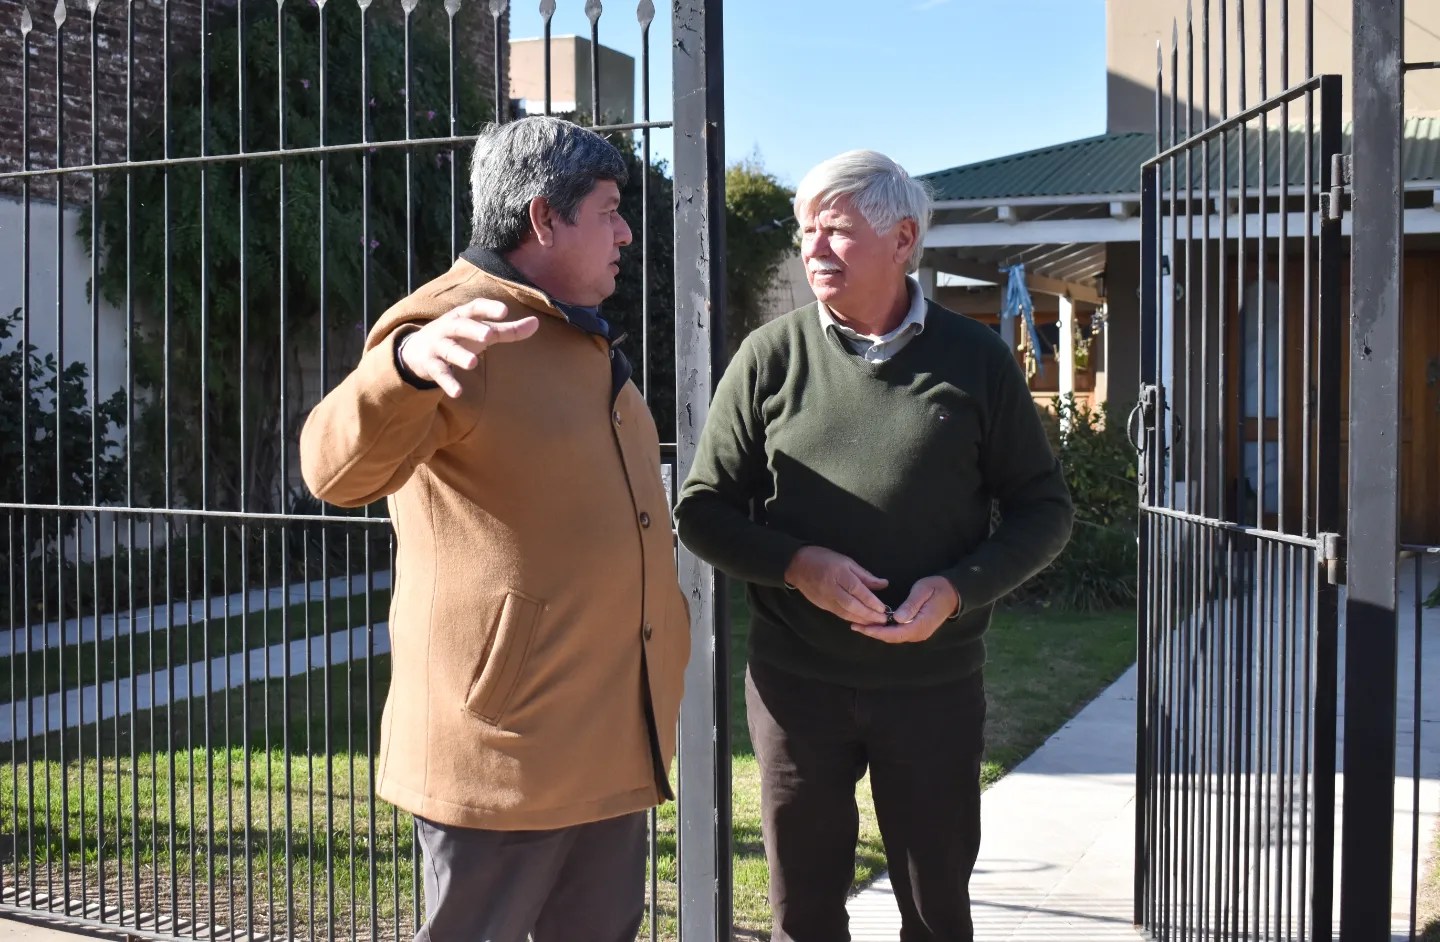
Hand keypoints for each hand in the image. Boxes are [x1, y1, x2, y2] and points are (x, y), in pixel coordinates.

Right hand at [398, 299, 539, 397]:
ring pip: (449, 350)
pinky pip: (440, 374)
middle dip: (473, 330)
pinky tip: (458, 393)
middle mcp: (449, 328)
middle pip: (460, 326)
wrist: (416, 351)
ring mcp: (438, 346)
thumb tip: (537, 323)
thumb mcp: (482, 332)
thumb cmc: (459, 337)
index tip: (504, 311)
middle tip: (488, 336)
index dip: (488, 308)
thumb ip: (508, 330)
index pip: (475, 307)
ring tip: (473, 363)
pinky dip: (448, 383)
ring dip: (460, 356)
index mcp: (463, 316)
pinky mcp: (431, 365)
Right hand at [783, 545, 889, 625]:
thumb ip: (864, 575)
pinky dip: (852, 619)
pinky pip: (839, 614)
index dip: (870, 600)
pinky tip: (861, 622)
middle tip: (883, 620)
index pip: (857, 589)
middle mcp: (832, 588)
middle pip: (852, 604)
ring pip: (845, 612)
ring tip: (875, 624)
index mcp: (839, 573)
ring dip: (862, 620)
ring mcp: (826, 598)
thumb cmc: (824, 559)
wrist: (797, 565)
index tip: (882, 608)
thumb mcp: (846, 561)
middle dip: (868, 614)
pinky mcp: (822, 605)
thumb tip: (883, 584)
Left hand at [851, 575, 958, 643]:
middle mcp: (918, 633)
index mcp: (920, 625)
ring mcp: (918, 633)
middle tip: (854, 625)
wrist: (953, 592)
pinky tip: (874, 624)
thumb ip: (911, 605)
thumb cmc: (937, 588)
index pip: (895, 633)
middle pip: (892, 637)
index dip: (877, 631)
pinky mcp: (916, 629)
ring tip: (860, 625)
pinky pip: (898, 633)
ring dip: (877, 632)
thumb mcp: (923, 591)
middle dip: (873, 632)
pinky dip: (885, 630)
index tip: (862, 627)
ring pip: (894, 636)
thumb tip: (898, 618)